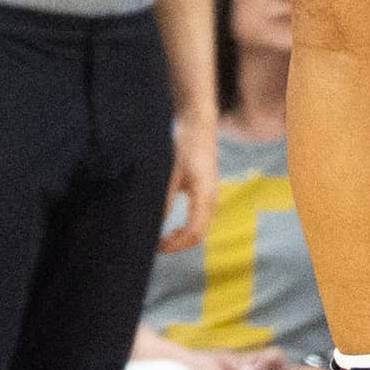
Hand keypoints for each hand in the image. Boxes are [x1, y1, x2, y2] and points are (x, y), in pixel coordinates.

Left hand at [161, 112, 217, 252]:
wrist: (199, 123)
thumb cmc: (185, 143)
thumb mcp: (171, 171)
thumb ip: (165, 198)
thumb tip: (157, 222)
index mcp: (205, 194)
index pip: (194, 232)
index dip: (176, 245)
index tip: (157, 247)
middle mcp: (212, 197)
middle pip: (200, 234)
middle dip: (179, 245)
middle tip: (157, 246)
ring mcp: (212, 194)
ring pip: (202, 227)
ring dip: (184, 237)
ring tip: (163, 238)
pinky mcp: (207, 190)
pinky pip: (201, 218)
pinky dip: (188, 227)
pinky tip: (173, 225)